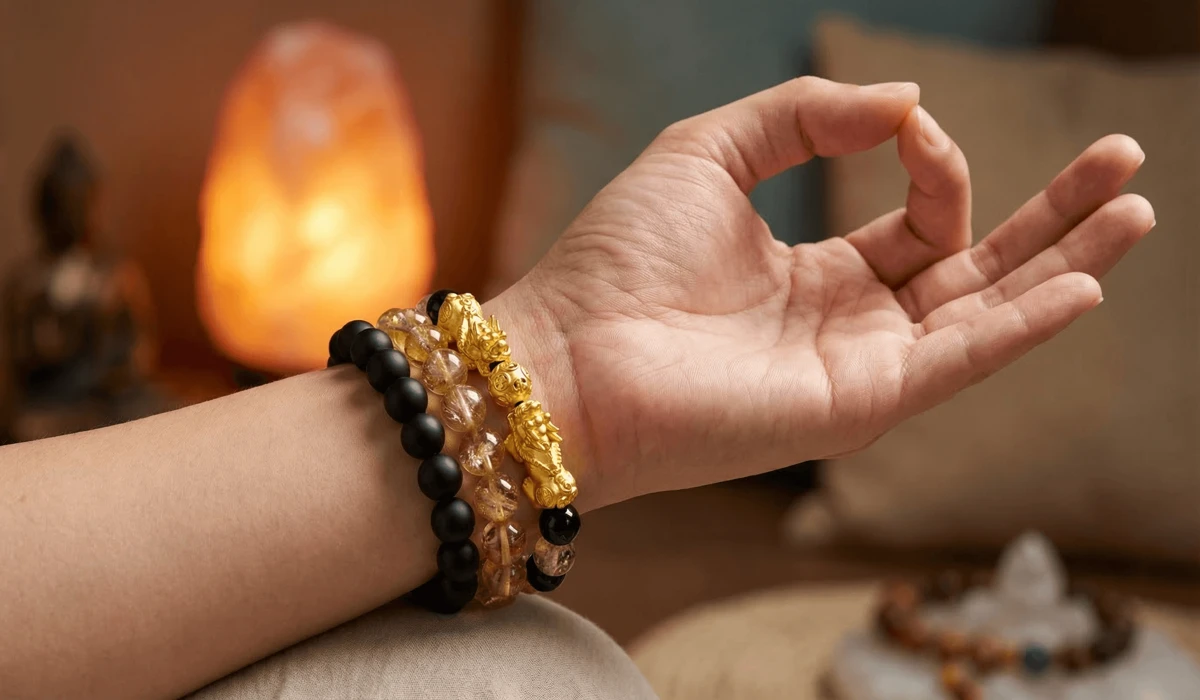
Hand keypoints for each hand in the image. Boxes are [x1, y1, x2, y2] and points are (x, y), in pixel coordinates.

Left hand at [488, 78, 1151, 509]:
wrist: (566, 352)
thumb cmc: (619, 257)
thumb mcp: (711, 149)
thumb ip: (806, 113)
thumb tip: (909, 104)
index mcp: (815, 273)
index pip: (919, 217)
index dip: (934, 159)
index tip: (910, 123)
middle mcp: (848, 326)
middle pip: (977, 270)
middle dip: (1053, 217)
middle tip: (1123, 159)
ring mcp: (857, 370)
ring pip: (984, 315)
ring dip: (1065, 264)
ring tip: (1135, 208)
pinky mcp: (855, 405)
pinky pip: (955, 361)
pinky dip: (1022, 324)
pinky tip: (1082, 285)